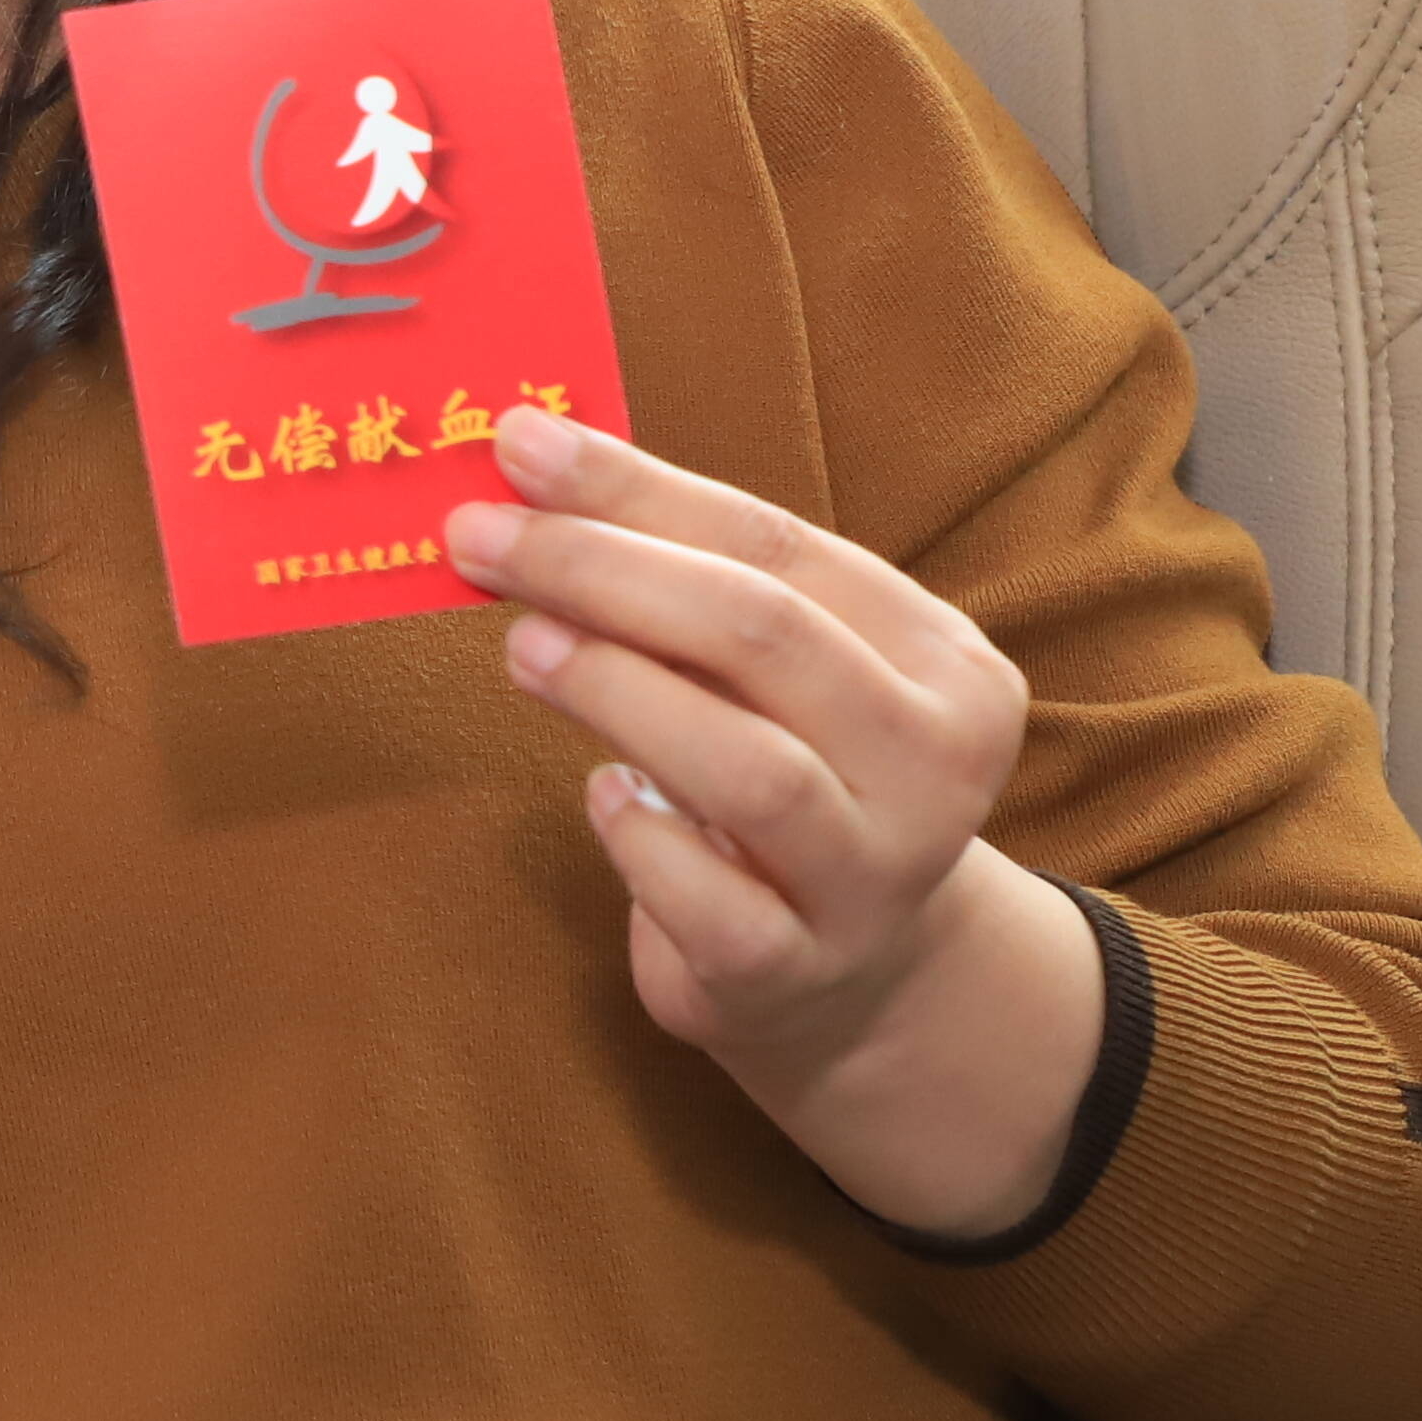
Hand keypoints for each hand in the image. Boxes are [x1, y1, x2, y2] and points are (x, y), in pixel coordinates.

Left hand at [442, 406, 1104, 1239]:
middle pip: (762, 636)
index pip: (778, 547)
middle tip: (478, 539)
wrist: (856, 975)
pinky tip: (598, 795)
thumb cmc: (790, 773)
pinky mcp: (796, 971)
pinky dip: (639, 839)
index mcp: (943, 662)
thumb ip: (679, 574)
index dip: (636, 489)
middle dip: (602, 569)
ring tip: (519, 647)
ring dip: (615, 689)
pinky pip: (708, 901)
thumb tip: (527, 464)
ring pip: (749, 767)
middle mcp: (935, 766)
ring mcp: (874, 877)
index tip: (515, 445)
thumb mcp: (770, 672)